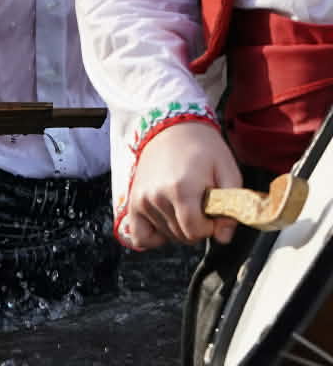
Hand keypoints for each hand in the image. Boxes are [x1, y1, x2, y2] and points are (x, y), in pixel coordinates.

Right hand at [120, 120, 239, 249]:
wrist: (172, 128)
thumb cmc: (203, 148)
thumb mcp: (228, 172)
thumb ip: (232, 206)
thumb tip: (224, 237)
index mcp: (181, 189)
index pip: (195, 231)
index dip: (211, 228)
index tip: (215, 214)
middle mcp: (157, 197)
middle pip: (182, 236)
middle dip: (198, 228)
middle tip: (203, 208)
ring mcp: (142, 200)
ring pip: (167, 235)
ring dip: (180, 228)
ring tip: (186, 207)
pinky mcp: (133, 201)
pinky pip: (139, 236)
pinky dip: (153, 237)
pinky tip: (166, 225)